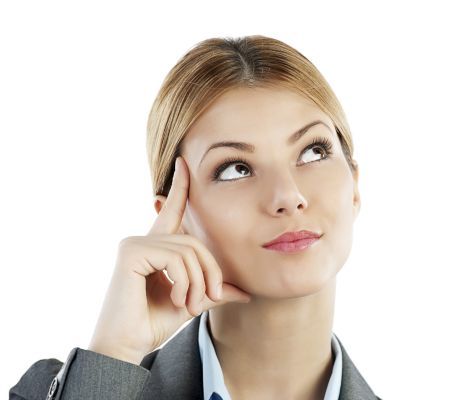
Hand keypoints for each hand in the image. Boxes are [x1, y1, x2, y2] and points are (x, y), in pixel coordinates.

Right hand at [88, 156, 251, 364]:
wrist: (126, 346)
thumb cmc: (153, 323)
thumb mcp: (191, 301)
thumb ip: (214, 291)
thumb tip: (246, 292)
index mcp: (156, 247)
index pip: (171, 211)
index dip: (179, 187)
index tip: (184, 163)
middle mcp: (143, 240)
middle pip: (194, 242)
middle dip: (209, 271)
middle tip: (209, 298)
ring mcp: (134, 244)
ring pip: (188, 250)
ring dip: (197, 282)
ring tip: (189, 304)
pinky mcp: (131, 253)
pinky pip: (175, 258)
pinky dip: (183, 281)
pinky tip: (176, 299)